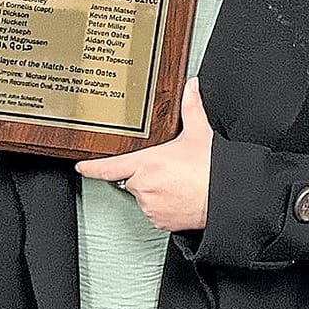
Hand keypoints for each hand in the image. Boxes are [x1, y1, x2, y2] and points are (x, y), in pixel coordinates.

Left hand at [75, 78, 213, 231]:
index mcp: (148, 163)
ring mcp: (151, 206)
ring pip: (144, 196)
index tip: (81, 166)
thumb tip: (192, 87)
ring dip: (155, 190)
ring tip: (178, 183)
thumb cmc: (212, 169)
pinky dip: (162, 206)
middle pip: (133, 179)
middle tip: (169, 170)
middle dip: (146, 174)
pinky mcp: (160, 222)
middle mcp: (145, 186)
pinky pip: (154, 212)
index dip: (92, 167)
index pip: (110, 167)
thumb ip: (192, 107)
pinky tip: (179, 197)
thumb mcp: (200, 132)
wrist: (226, 197)